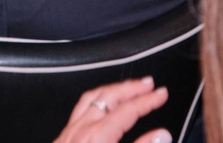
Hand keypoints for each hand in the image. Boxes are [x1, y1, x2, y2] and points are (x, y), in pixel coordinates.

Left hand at [54, 77, 170, 142]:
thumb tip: (161, 135)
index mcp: (98, 136)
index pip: (128, 109)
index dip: (148, 100)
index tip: (161, 94)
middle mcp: (81, 130)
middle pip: (109, 97)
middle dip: (130, 87)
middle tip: (148, 83)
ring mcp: (68, 134)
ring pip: (91, 99)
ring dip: (111, 90)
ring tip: (126, 88)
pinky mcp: (61, 141)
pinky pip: (79, 110)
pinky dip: (95, 101)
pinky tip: (98, 108)